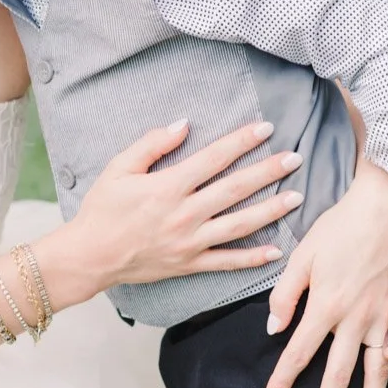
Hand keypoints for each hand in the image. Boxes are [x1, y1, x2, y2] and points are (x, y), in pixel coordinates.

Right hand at [46, 118, 305, 305]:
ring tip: (296, 197)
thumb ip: (151, 144)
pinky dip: (252, 258)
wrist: (90, 256)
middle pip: (235, 189)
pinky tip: (276, 251)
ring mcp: (190, 242)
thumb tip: (183, 124)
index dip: (242, 141)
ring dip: (271, 210)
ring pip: (239, 224)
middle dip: (268, 171)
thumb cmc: (102, 209)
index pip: (214, 158)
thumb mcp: (118, 168)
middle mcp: (185, 214)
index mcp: (168, 186)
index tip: (266, 128)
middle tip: (295, 158)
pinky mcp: (189, 264)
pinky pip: (227, 262)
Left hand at [264, 158, 387, 387]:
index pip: (298, 353)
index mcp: (325, 306)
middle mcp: (355, 319)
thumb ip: (285, 295)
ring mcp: (384, 318)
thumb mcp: (302, 256)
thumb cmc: (339, 228)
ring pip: (376, 371)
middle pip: (337, 373)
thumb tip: (272, 330)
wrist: (387, 207)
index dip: (283, 380)